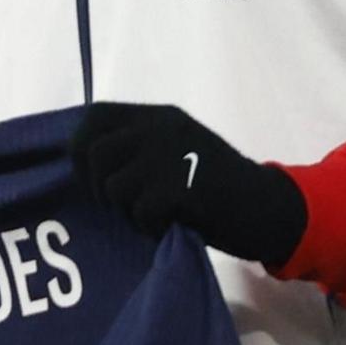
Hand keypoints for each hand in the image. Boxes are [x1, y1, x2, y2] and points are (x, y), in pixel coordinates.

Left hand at [68, 101, 306, 262]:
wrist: (268, 208)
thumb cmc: (215, 186)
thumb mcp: (173, 151)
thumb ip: (135, 148)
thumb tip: (77, 158)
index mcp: (159, 117)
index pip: (96, 116)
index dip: (80, 146)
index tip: (89, 175)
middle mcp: (162, 128)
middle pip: (93, 153)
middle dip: (98, 187)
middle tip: (124, 206)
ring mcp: (172, 154)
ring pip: (113, 187)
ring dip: (127, 211)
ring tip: (155, 215)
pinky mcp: (183, 185)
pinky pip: (141, 212)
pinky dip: (150, 228)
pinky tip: (170, 226)